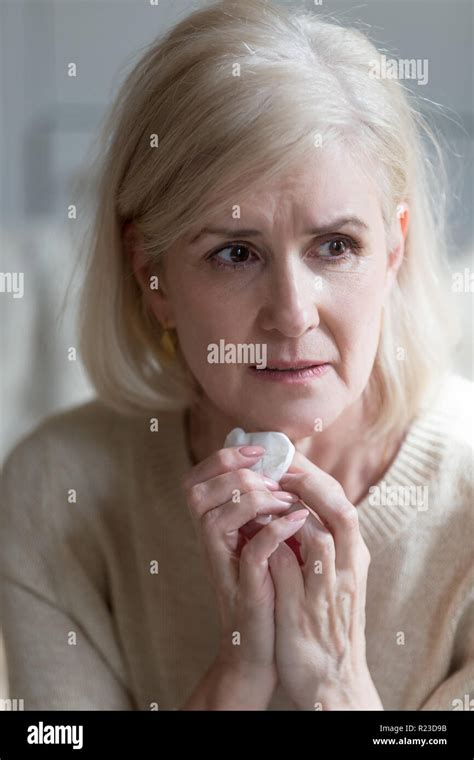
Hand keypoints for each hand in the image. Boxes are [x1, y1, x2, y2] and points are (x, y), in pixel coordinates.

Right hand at [182, 445, 308, 706]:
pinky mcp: (244, 585)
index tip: (260, 452)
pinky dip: (278, 528)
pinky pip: (252, 546)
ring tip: (289, 503)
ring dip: (257, 498)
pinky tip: (300, 520)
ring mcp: (222, 563)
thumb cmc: (272, 586)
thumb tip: (282, 461)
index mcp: (213, 522)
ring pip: (217, 513)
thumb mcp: (265, 537)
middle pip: (196, 488)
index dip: (224, 457)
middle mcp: (209, 540)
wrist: (269, 645)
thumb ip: (264, 503)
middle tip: (274, 483)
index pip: (197, 477)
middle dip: (238, 475)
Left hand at [268, 451, 382, 709]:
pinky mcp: (305, 610)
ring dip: (293, 507)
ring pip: (321, 535)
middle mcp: (350, 570)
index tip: (290, 460)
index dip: (316, 476)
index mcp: (356, 558)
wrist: (334, 680)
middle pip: (340, 510)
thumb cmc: (326, 622)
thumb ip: (319, 544)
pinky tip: (259, 526)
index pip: (343, 504)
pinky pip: (293, 567)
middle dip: (309, 481)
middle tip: (279, 465)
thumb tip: (294, 507)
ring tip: (267, 489)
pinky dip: (276, 541)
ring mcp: (330, 590)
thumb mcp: (332, 579)